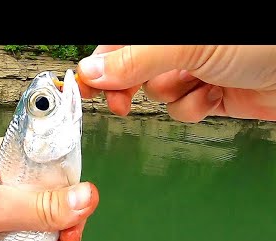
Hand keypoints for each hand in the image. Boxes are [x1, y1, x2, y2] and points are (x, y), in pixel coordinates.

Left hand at [0, 138, 98, 240]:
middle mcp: (19, 185)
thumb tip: (88, 197)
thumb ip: (38, 205)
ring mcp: (10, 210)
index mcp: (20, 163)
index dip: (75, 206)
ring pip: (45, 236)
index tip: (70, 231)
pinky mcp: (1, 232)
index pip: (64, 179)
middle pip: (59, 213)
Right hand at [77, 45, 275, 121]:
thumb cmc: (259, 42)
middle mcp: (175, 47)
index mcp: (164, 32)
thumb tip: (91, 71)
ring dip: (175, 94)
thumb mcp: (185, 45)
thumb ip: (134, 59)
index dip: (98, 66)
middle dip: (129, 88)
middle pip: (132, 71)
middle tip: (121, 104)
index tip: (83, 87)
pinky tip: (213, 95)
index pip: (117, 46)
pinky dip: (194, 107)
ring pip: (158, 93)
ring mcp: (191, 68)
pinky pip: (181, 108)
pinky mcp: (205, 92)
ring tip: (199, 83)